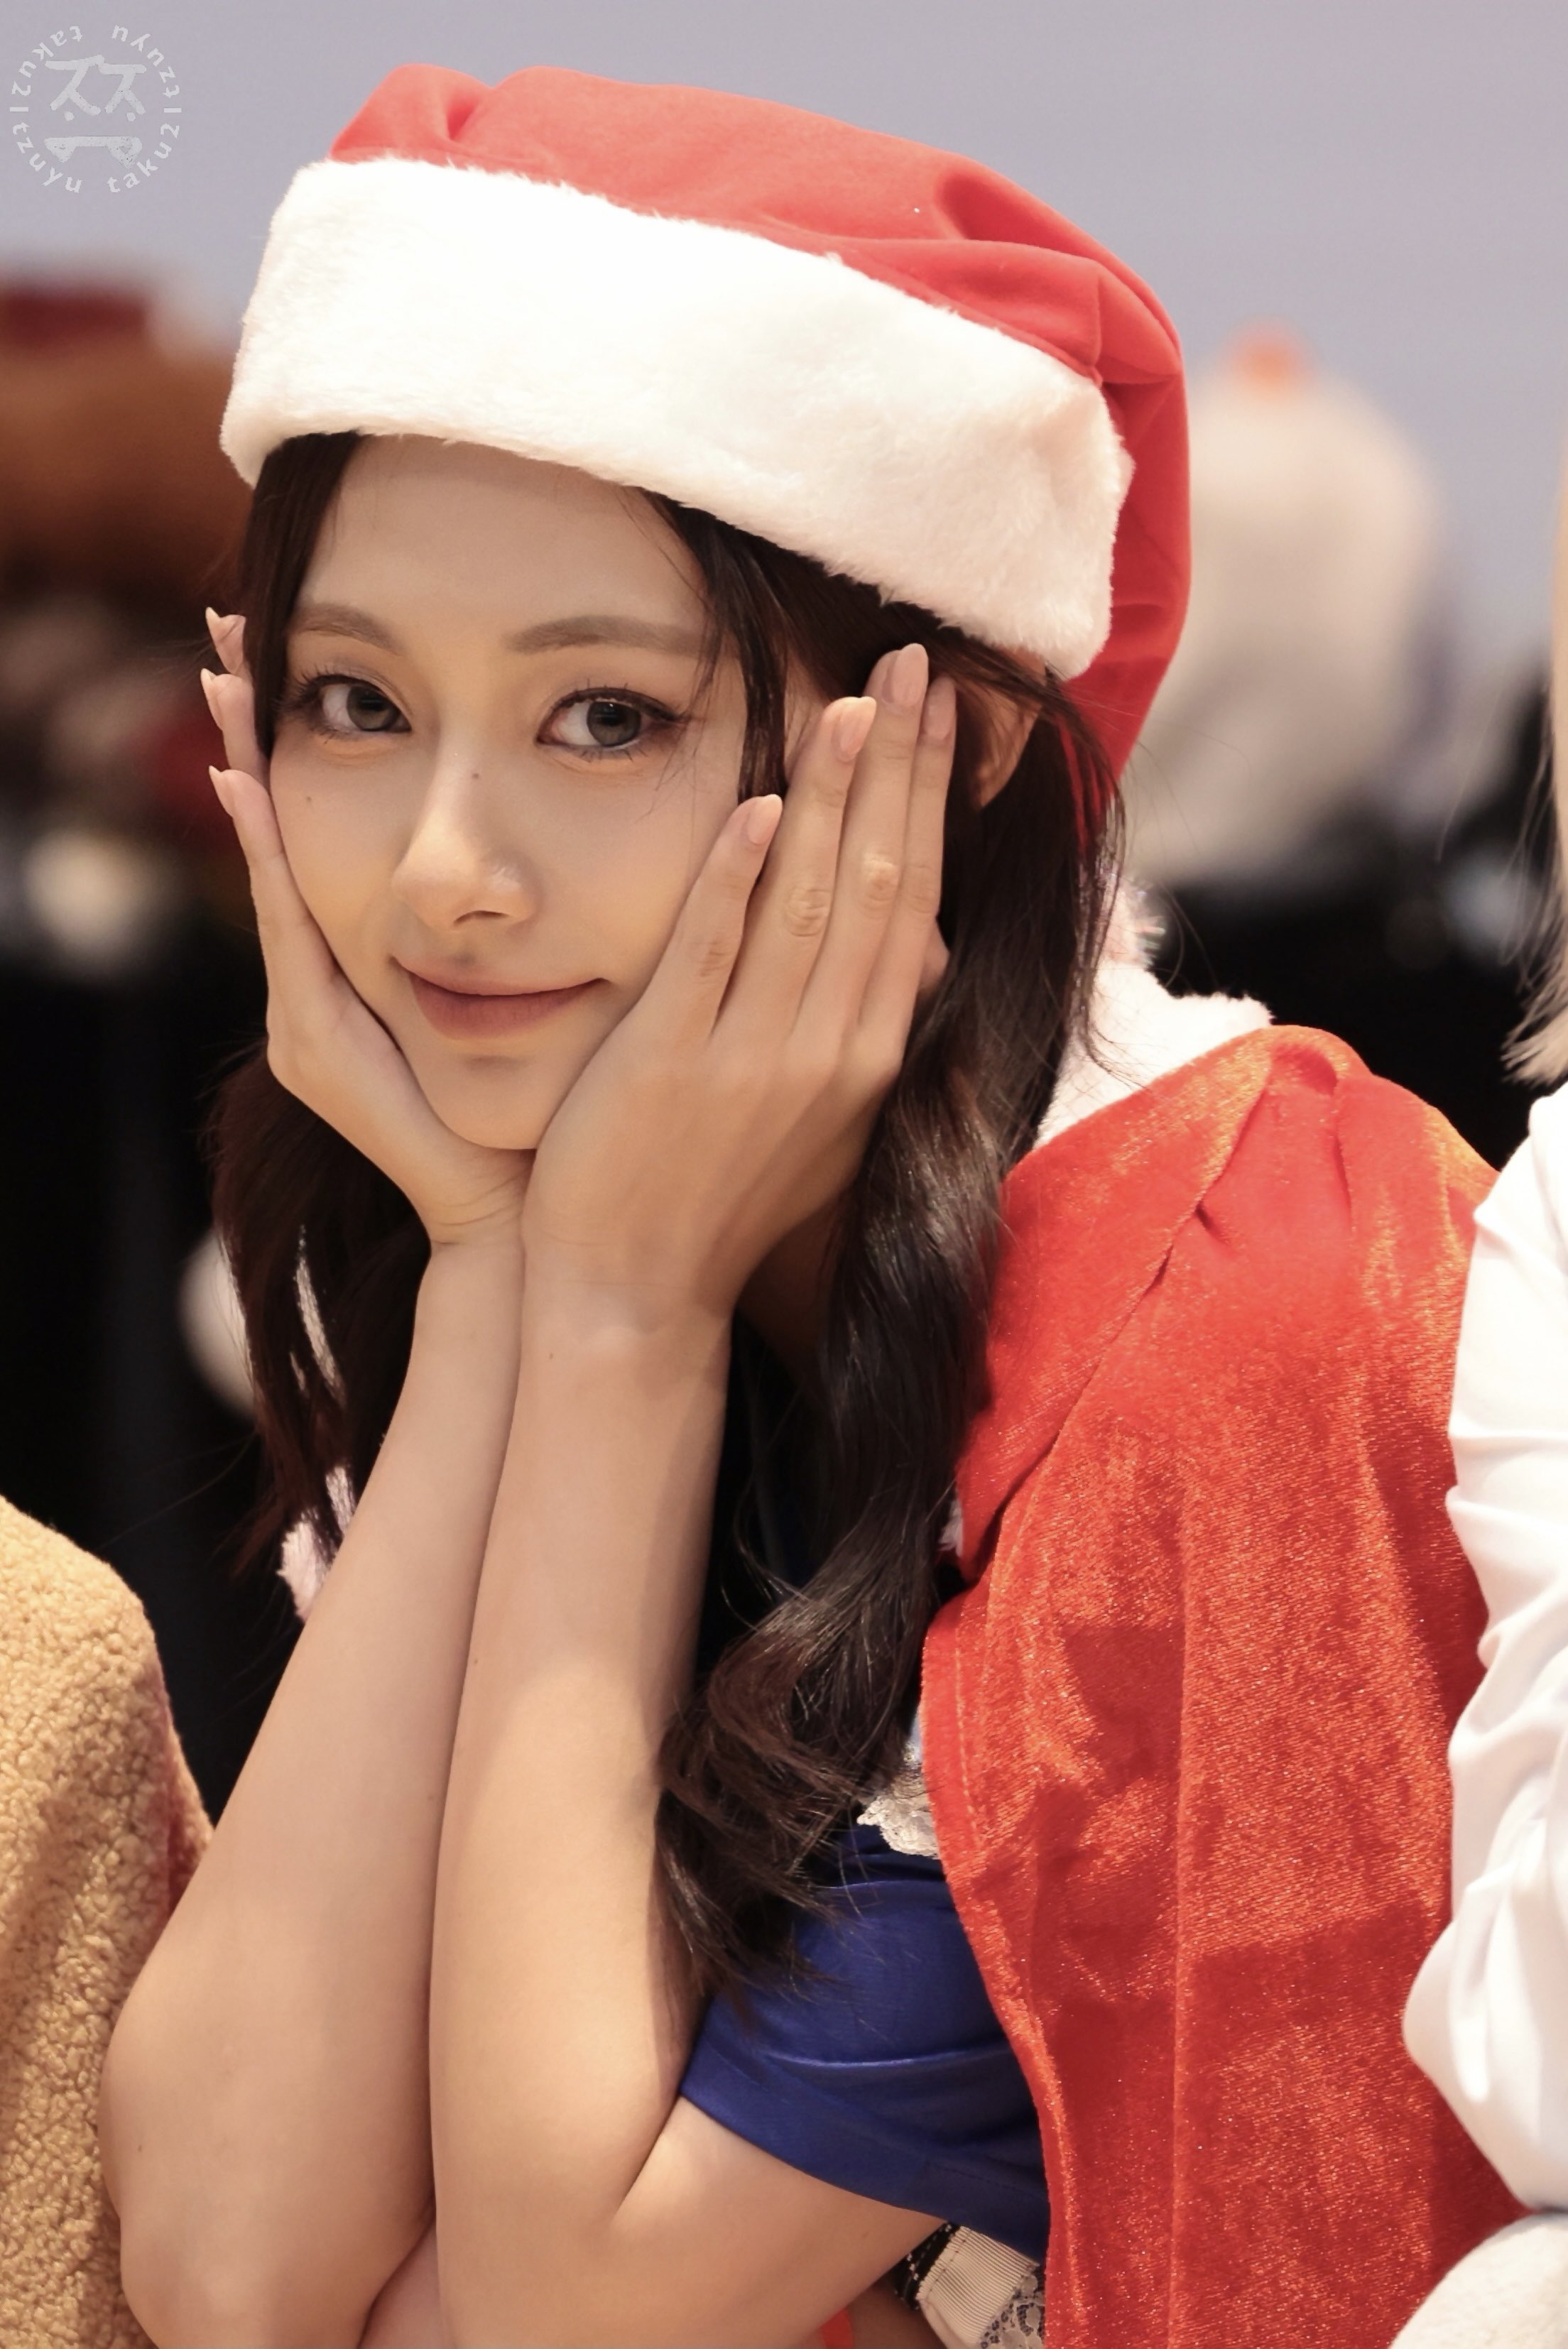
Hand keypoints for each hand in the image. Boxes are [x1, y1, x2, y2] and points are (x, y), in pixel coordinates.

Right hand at [203, 612, 529, 1251]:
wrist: (509, 1216)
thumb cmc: (530, 1114)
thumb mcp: (522, 1004)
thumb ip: (509, 941)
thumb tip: (550, 857)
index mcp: (359, 975)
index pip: (316, 842)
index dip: (293, 754)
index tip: (274, 662)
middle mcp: (315, 987)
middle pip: (274, 836)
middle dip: (252, 736)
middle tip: (225, 638)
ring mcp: (303, 1016)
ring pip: (271, 869)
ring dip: (247, 772)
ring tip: (227, 682)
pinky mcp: (313, 1043)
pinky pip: (287, 930)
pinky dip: (268, 859)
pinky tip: (248, 785)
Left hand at [520, 642, 954, 1328]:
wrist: (636, 1295)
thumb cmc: (721, 1200)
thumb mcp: (819, 1118)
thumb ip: (859, 1026)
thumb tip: (912, 945)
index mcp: (870, 1054)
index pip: (916, 898)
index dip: (929, 797)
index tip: (938, 710)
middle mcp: (832, 1049)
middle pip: (882, 881)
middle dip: (899, 765)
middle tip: (913, 661)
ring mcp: (755, 1056)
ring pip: (811, 903)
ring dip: (832, 796)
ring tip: (850, 701)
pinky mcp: (674, 1063)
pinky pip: (714, 955)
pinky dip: (737, 880)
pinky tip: (757, 808)